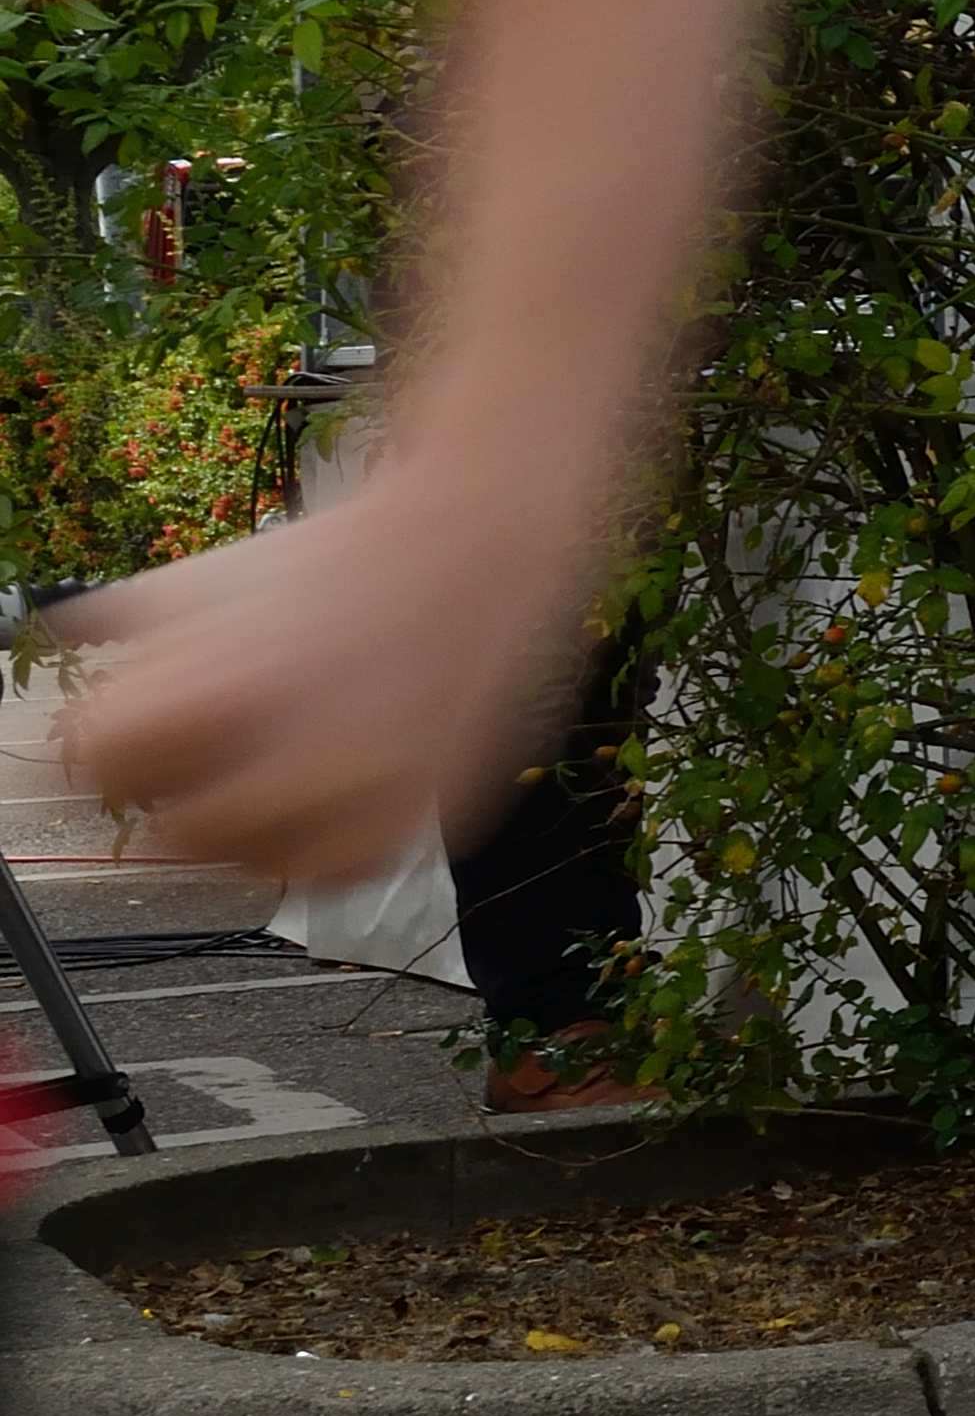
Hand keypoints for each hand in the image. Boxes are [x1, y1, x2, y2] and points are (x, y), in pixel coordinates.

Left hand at [39, 483, 595, 889]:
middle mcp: (287, 766)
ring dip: (246, 832)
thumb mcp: (200, 579)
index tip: (129, 736)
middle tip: (205, 757)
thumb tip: (58, 648)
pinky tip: (326, 796)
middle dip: (178, 795)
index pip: (104, 772)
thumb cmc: (338, 557)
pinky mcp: (422, 821)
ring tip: (265, 779)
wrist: (475, 544)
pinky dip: (324, 846)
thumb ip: (114, 629)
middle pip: (173, 836)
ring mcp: (363, 804)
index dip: (109, 747)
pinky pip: (342, 871)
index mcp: (211, 701)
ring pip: (256, 868)